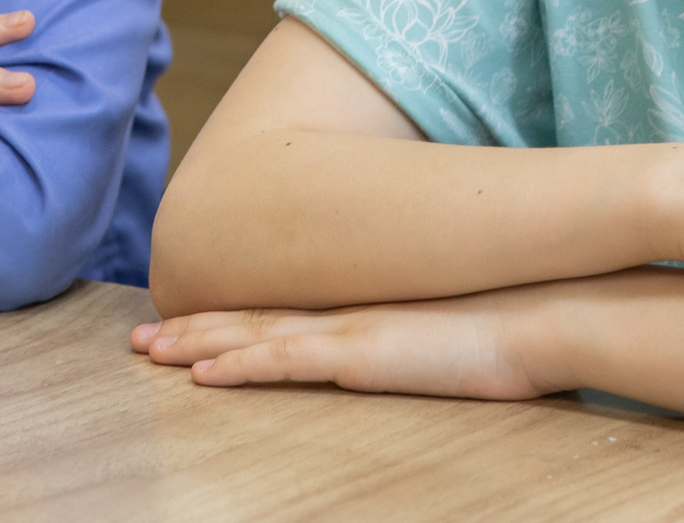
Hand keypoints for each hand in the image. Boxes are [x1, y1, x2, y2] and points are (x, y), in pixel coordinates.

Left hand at [132, 289, 550, 399]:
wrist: (545, 314)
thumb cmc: (516, 329)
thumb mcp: (457, 337)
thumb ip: (425, 342)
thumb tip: (422, 351)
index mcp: (365, 311)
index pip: (282, 313)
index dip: (229, 317)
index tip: (184, 322)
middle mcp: (347, 314)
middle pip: (251, 318)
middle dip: (191, 327)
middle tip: (138, 338)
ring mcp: (351, 332)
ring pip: (252, 335)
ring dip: (195, 342)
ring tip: (146, 351)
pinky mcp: (361, 354)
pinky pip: (285, 361)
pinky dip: (238, 364)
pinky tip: (201, 373)